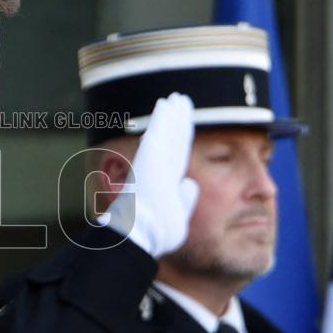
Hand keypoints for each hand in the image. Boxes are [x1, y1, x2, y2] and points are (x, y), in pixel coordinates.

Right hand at [107, 93, 198, 256]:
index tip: (184, 124)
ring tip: (177, 97)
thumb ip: (185, 199)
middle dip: (178, 120)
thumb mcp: (178, 215)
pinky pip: (157, 131)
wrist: (141, 235)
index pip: (178, 155)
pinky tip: (165, 102)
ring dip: (172, 113)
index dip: (182, 138)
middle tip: (180, 101)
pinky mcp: (149, 156)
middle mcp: (161, 168)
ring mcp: (154, 161)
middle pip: (174, 138)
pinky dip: (161, 117)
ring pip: (167, 131)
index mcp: (167, 182)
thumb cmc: (157, 232)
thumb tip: (191, 184)